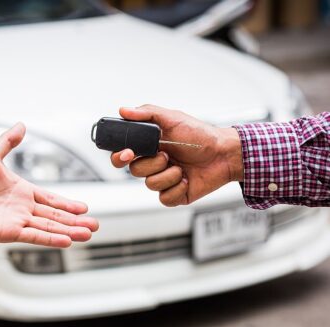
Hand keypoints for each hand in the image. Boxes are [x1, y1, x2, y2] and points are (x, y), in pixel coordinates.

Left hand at [0, 123, 98, 246]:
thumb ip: (8, 141)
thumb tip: (21, 124)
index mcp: (22, 191)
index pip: (51, 199)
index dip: (67, 204)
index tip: (84, 208)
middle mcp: (23, 208)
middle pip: (55, 216)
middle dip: (75, 221)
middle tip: (94, 225)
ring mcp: (17, 221)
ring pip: (49, 227)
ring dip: (69, 231)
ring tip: (87, 234)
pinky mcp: (9, 232)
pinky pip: (35, 236)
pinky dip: (51, 239)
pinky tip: (67, 240)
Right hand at [111, 105, 242, 206]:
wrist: (224, 154)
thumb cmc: (201, 135)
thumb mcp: (173, 118)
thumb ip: (147, 113)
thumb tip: (124, 110)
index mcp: (149, 147)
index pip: (123, 155)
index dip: (120, 156)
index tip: (128, 153)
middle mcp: (154, 164)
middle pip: (134, 170)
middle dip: (152, 164)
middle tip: (166, 155)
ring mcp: (164, 179)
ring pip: (150, 184)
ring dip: (168, 175)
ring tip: (182, 167)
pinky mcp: (174, 194)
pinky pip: (164, 198)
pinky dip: (177, 188)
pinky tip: (187, 179)